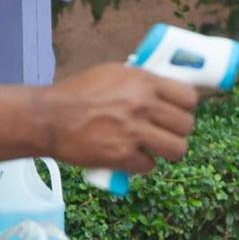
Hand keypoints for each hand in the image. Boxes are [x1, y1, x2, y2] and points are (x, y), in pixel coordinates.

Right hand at [44, 63, 198, 172]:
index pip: (189, 97)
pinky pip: (150, 166)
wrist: (49, 118)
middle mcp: (143, 105)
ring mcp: (135, 132)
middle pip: (187, 125)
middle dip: (178, 131)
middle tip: (165, 132)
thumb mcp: (112, 74)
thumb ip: (141, 82)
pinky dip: (141, 164)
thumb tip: (165, 92)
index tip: (178, 111)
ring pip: (177, 149)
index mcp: (143, 81)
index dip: (186, 107)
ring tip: (155, 148)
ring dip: (168, 151)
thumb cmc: (77, 93)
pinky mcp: (124, 156)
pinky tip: (131, 157)